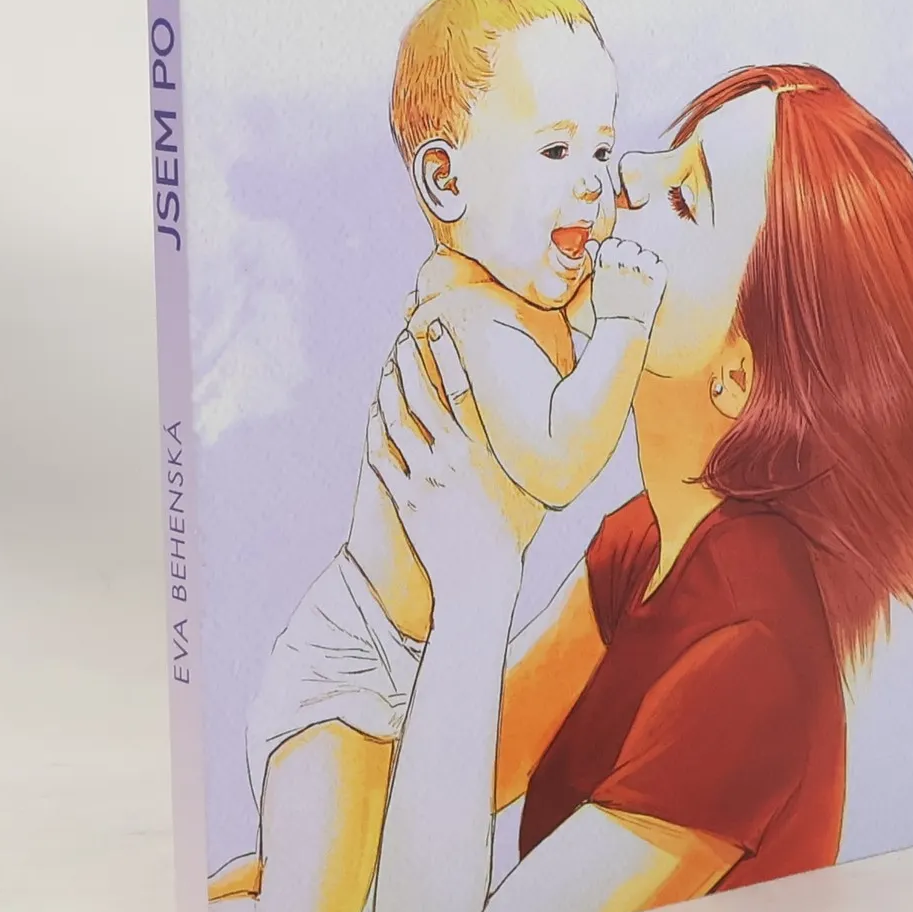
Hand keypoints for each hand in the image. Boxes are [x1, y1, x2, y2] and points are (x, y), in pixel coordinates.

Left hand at [366, 321, 526, 611]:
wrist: (480, 584)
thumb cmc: (509, 537)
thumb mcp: (524, 487)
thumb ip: (521, 455)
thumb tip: (538, 427)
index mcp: (482, 453)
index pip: (461, 390)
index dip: (445, 355)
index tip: (435, 328)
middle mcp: (450, 460)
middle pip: (423, 398)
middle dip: (410, 362)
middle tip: (403, 338)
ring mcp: (423, 479)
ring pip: (397, 422)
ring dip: (390, 389)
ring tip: (388, 367)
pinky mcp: (404, 500)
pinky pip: (382, 457)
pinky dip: (376, 430)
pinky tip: (374, 413)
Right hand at [591, 235, 666, 328]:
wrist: (621, 329)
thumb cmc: (607, 307)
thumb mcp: (597, 282)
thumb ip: (596, 260)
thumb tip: (592, 243)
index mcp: (606, 266)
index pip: (612, 244)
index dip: (615, 249)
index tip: (617, 258)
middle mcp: (623, 267)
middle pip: (630, 246)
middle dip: (631, 254)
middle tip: (631, 267)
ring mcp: (641, 274)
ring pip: (647, 254)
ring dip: (645, 260)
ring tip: (642, 274)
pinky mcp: (655, 283)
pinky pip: (660, 265)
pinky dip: (657, 269)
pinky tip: (651, 279)